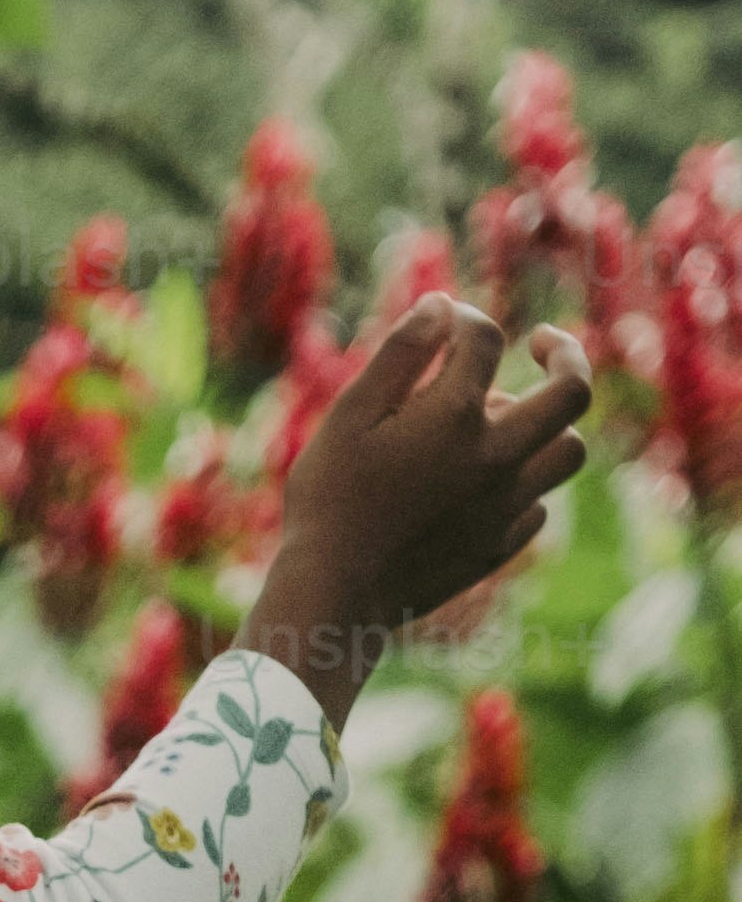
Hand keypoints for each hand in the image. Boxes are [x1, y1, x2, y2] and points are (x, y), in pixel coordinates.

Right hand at [245, 295, 590, 726]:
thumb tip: (443, 305)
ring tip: (512, 420)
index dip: (463, 319)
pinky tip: (488, 483)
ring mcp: (504, 506)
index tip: (442, 324)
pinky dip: (523, 484)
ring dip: (550, 426)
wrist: (333, 596)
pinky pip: (537, 505)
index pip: (484, 337)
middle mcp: (496, 455)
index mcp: (456, 413)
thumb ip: (400, 354)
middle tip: (541, 344)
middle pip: (571, 391)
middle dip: (564, 354)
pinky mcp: (498, 547)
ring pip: (568, 451)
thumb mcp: (348, 416)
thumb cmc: (329, 501)